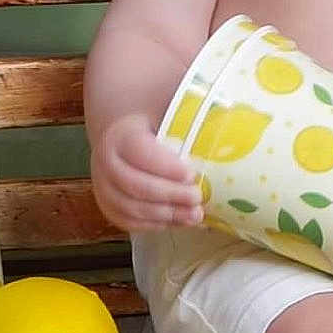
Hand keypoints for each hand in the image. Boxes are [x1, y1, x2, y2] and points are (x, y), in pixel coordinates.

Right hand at [89, 113, 202, 232]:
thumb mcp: (164, 106)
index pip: (141, 153)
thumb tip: (228, 112)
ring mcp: (104, 188)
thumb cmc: (150, 121)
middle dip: (170, 195)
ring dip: (166, 215)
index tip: (192, 174)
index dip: (166, 167)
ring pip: (132, 208)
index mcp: (121, 135)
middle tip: (197, 197)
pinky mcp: (108, 207)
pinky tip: (178, 222)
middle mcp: (106, 162)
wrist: (120, 135)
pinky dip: (155, 226)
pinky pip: (129, 223)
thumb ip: (188, 109)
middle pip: (137, 185)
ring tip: (195, 215)